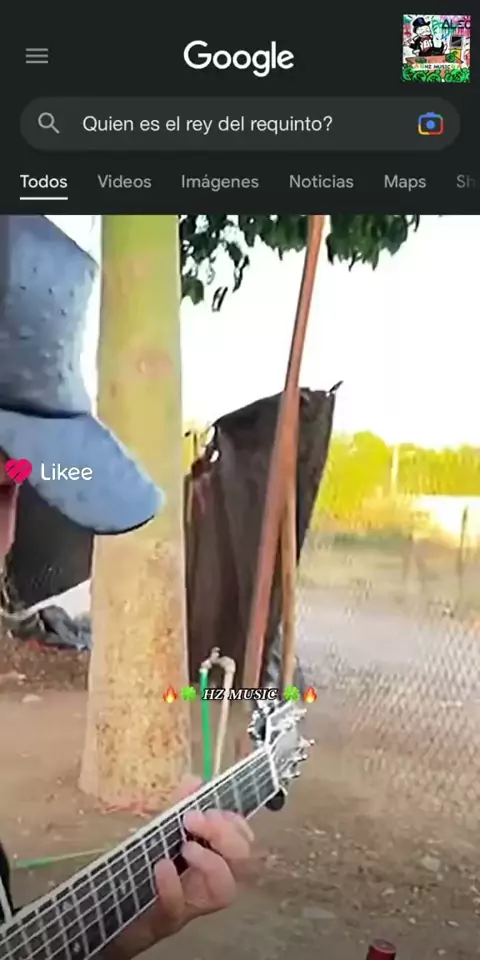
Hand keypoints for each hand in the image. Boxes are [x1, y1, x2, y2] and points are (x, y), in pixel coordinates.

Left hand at [109, 778, 252, 958]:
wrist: (116, 911)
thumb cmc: (148, 867)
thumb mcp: (163, 832)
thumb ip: (179, 807)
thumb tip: (194, 780)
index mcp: (214, 856)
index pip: (242, 838)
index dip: (235, 823)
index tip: (210, 808)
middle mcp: (212, 881)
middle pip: (242, 860)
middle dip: (225, 834)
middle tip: (194, 819)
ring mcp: (193, 904)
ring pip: (225, 890)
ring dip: (211, 862)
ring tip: (185, 847)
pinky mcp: (168, 920)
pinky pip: (178, 907)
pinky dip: (172, 885)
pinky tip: (162, 866)